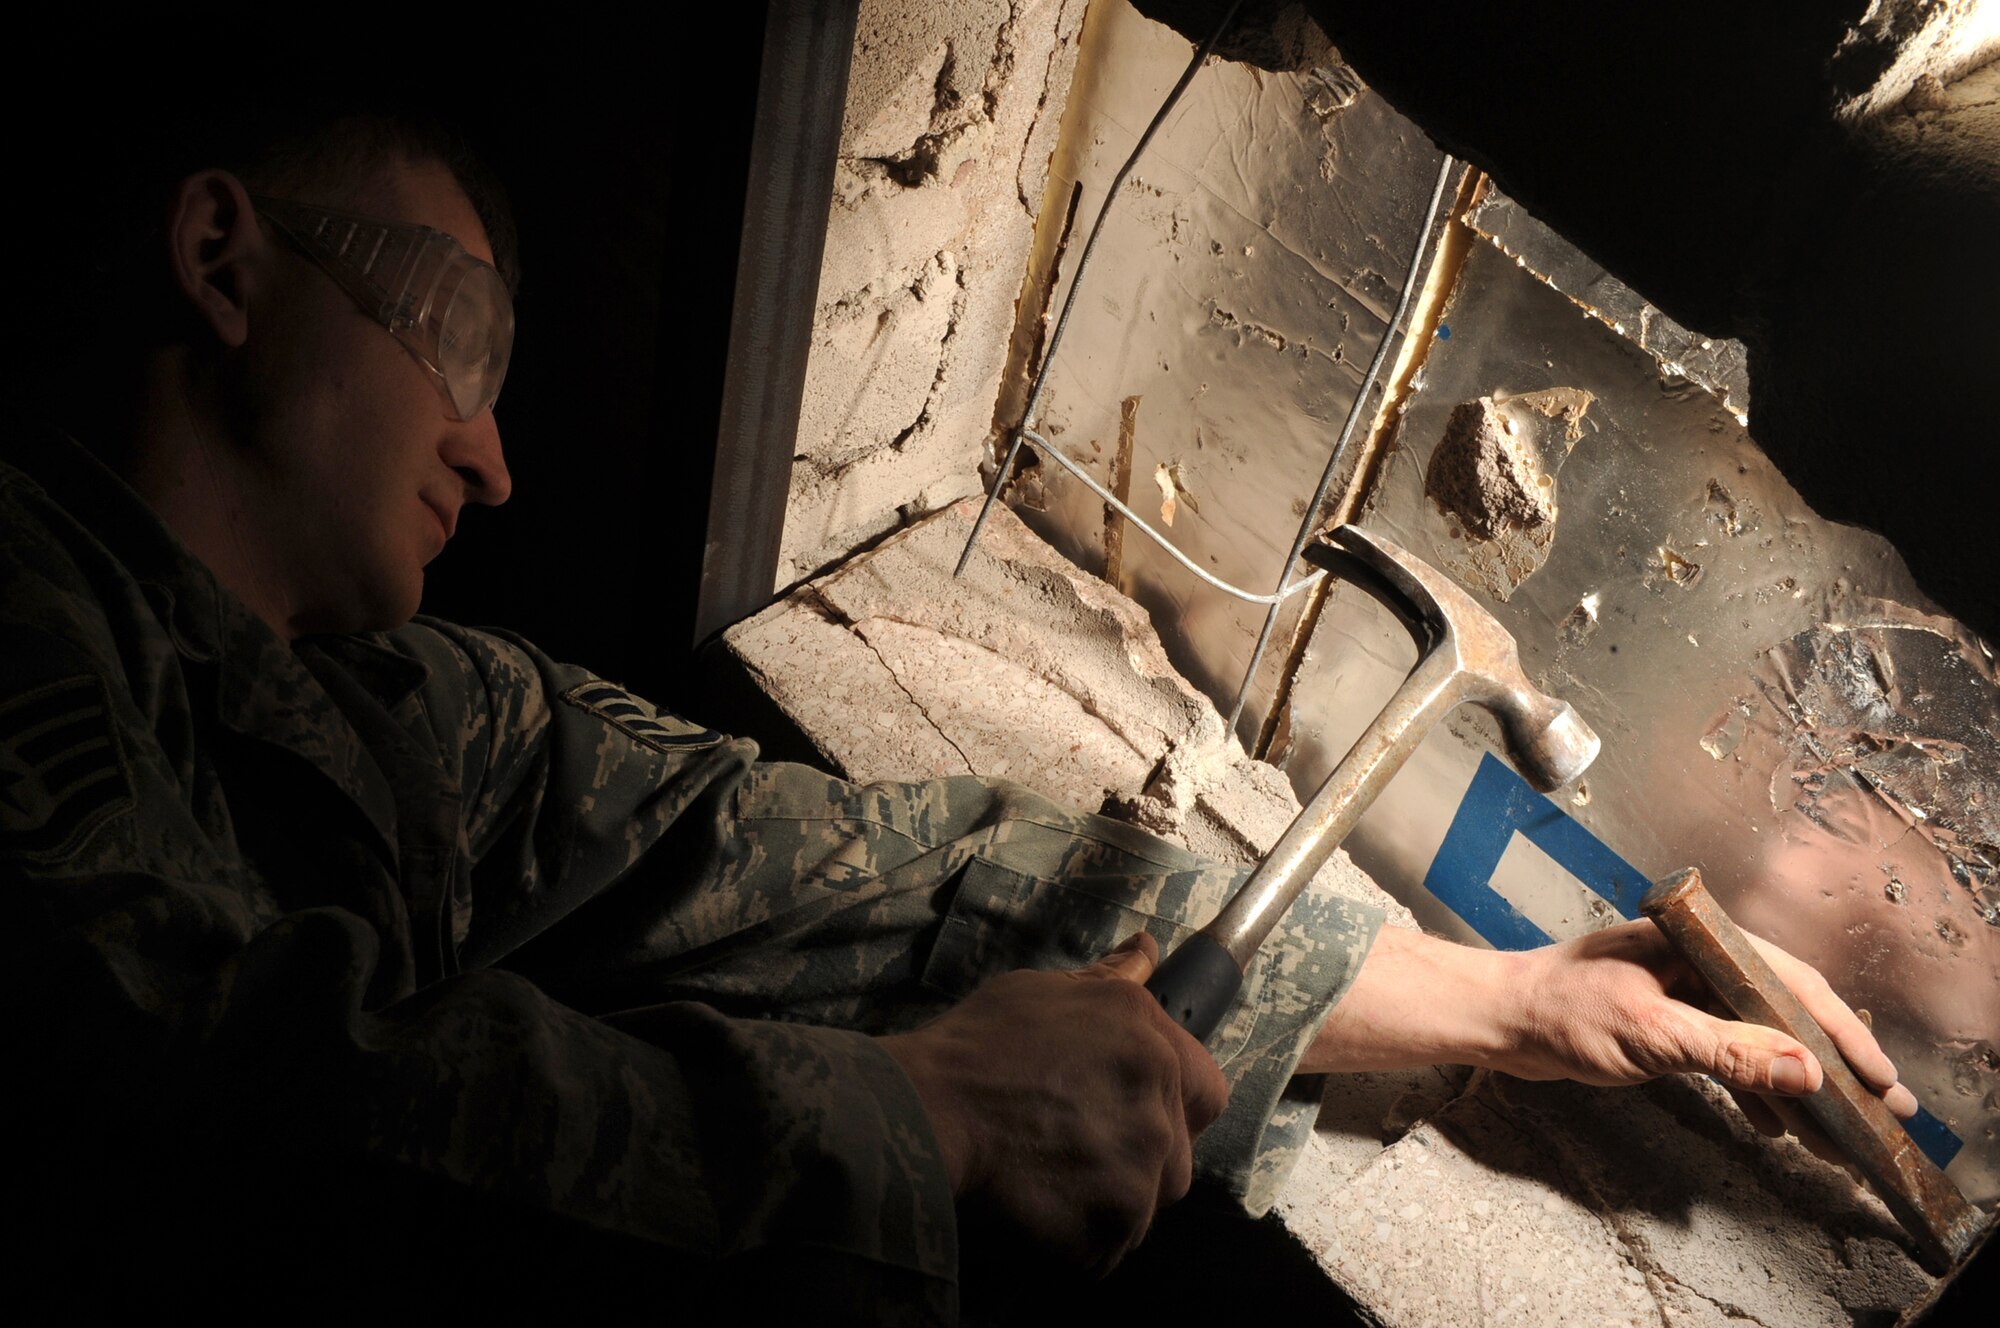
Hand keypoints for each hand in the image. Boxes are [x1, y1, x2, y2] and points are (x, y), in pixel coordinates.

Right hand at [878, 931, 1228, 1275]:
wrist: (927, 1110)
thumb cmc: (976, 1046)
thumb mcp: (1043, 992)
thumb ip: (1110, 980)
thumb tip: (1146, 950)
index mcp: (1149, 1037)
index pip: (1206, 1089)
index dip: (1172, 1107)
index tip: (1127, 1115)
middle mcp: (1159, 1097)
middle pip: (1177, 1153)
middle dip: (1136, 1160)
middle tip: (1072, 1150)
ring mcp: (1142, 1164)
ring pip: (1146, 1202)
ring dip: (1109, 1201)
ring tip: (1049, 1180)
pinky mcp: (1117, 1221)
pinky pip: (1111, 1244)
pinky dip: (1079, 1239)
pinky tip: (1036, 1209)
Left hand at [1504, 920, 1916, 1114]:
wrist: (1501, 1018)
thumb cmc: (1560, 1009)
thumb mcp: (1652, 1033)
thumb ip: (1728, 1051)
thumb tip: (1804, 1070)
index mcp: (1702, 945)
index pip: (1793, 985)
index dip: (1842, 1033)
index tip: (1879, 1075)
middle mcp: (1699, 962)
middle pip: (1784, 1011)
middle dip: (1831, 1062)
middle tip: (1880, 1108)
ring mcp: (1683, 990)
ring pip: (1757, 1037)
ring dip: (1795, 1084)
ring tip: (1838, 1131)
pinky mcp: (1666, 1020)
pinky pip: (1726, 1053)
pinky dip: (1753, 1088)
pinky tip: (1777, 1125)